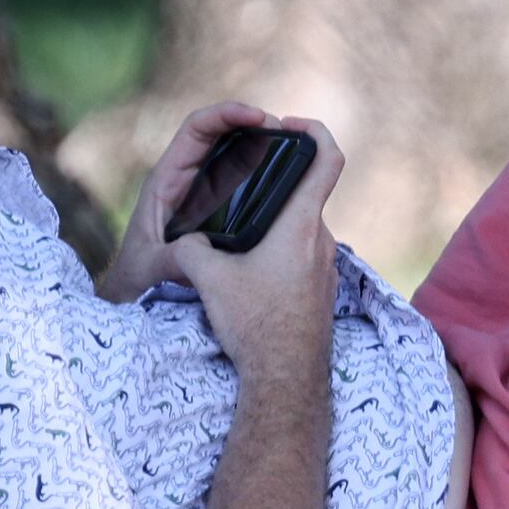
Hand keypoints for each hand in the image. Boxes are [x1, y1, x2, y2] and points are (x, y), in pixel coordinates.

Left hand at [109, 101, 318, 297]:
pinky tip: (287, 175)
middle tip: (284, 128)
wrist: (135, 292)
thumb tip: (199, 256)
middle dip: (251, 123)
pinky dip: (264, 171)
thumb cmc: (135, 277)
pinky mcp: (219, 207)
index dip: (225, 115)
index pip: (196, 130)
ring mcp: (205, 191)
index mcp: (167, 179)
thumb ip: (171, 260)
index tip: (257, 117)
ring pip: (235, 154)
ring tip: (292, 144)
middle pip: (221, 134)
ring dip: (262, 144)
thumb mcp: (150, 268)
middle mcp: (187, 178)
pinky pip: (244, 180)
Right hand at [169, 112, 340, 373]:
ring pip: (301, 230)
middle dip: (275, 187)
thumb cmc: (255, 325)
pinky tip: (251, 274)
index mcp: (299, 226)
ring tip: (238, 237)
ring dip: (275, 225)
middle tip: (241, 187)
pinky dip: (280, 253)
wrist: (286, 381)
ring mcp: (326, 269)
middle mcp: (321, 241)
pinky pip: (302, 258)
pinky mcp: (322, 292)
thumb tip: (182, 242)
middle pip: (306, 195)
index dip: (312, 131)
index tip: (287, 126)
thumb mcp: (210, 280)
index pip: (326, 158)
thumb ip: (191, 250)